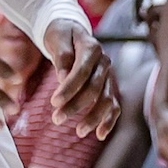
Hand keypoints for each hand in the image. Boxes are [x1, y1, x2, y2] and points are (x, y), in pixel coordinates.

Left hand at [45, 19, 119, 139]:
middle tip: (56, 119)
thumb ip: (62, 56)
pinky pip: (113, 105)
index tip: (54, 102)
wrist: (72, 33)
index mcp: (92, 48)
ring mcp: (108, 76)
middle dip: (76, 106)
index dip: (69, 88)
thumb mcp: (57, 38)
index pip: (83, 71)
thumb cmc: (61, 35)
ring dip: (93, 117)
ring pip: (106, 99)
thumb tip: (63, 77)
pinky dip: (109, 121)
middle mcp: (104, 62)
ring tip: (78, 132)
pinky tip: (100, 134)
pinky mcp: (108, 87)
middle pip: (94, 88)